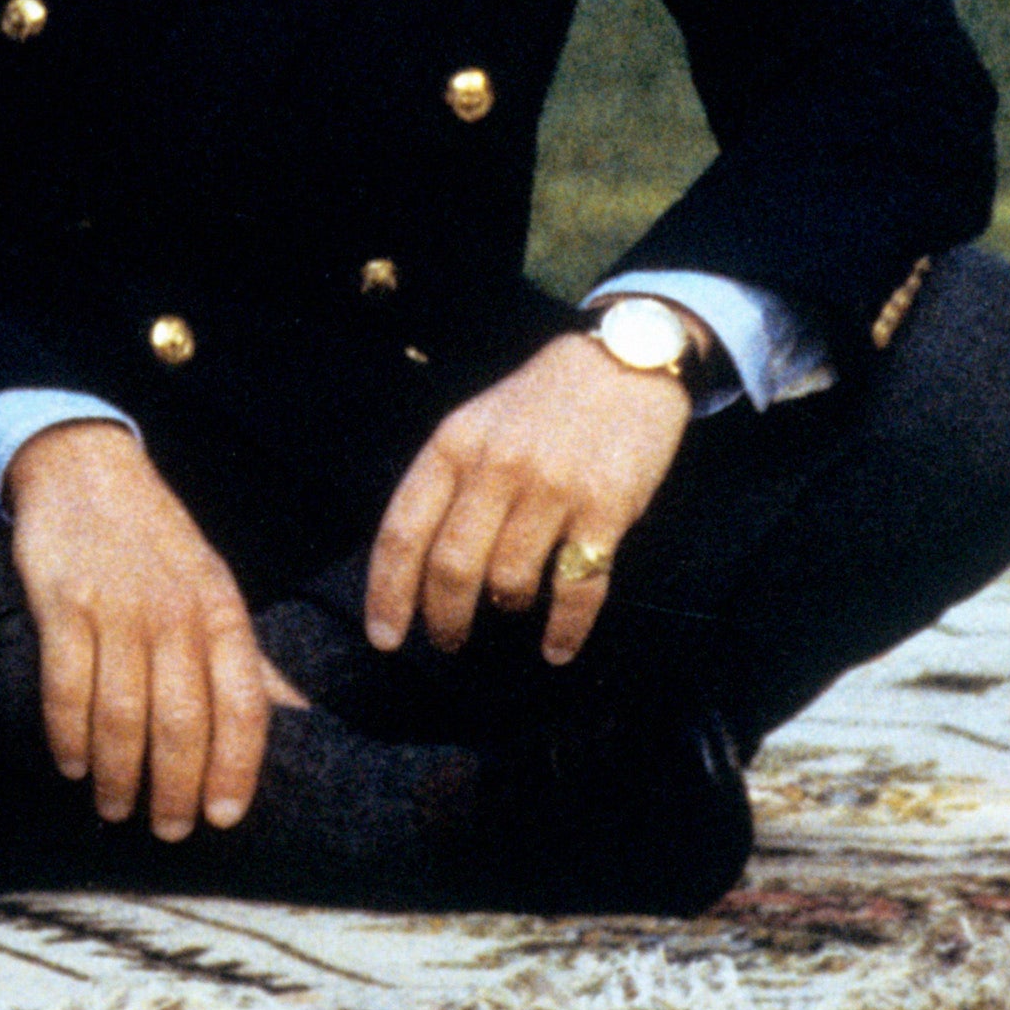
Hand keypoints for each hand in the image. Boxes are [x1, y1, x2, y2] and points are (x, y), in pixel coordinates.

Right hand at [0, 421, 305, 839]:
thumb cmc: (153, 541)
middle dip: (176, 787)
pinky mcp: (63, 602)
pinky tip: (72, 765)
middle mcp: (176, 611)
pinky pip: (68, 686)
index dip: (236, 767)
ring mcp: (118, 606)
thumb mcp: (212, 584)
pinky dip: (70, 735)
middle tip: (168, 830)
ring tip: (116, 807)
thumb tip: (289, 715)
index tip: (224, 817)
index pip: (243, 703)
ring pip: (124, 713)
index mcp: (221, 609)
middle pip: (184, 720)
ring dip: (121, 774)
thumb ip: (239, 652)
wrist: (84, 469)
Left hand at [362, 334, 689, 667]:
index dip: (388, 592)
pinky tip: (556, 648)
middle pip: (452, 566)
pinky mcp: (607, 509)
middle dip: (443, 617)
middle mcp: (497, 467)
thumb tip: (416, 562)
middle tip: (446, 640)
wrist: (625, 361)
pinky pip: (578, 588)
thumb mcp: (476, 422)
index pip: (404, 530)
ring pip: (509, 580)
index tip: (384, 637)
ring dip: (504, 607)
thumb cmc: (541, 402)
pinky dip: (565, 628)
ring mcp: (554, 488)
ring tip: (507, 606)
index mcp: (453, 444)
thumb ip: (445, 481)